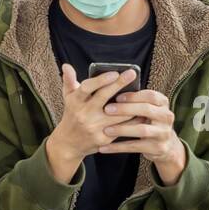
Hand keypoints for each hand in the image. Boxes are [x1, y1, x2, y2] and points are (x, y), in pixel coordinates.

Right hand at [45, 65, 137, 179]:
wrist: (68, 143)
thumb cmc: (71, 115)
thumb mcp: (68, 97)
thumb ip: (69, 80)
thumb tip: (66, 65)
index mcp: (75, 101)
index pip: (87, 88)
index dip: (101, 80)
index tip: (115, 73)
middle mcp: (84, 114)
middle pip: (103, 97)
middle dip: (119, 84)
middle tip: (132, 74)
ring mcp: (94, 127)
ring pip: (117, 114)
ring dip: (131, 103)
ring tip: (142, 93)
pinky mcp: (103, 139)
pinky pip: (122, 127)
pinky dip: (133, 119)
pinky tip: (141, 111)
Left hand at [98, 87, 186, 183]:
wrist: (165, 145)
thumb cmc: (149, 121)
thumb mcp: (148, 108)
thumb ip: (136, 101)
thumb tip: (112, 90)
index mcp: (163, 103)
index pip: (150, 96)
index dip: (133, 96)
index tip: (116, 97)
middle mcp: (166, 117)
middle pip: (146, 110)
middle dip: (125, 109)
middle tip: (106, 110)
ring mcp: (163, 133)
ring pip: (142, 130)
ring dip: (122, 129)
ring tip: (106, 129)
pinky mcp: (158, 148)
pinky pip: (135, 147)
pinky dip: (118, 147)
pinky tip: (104, 147)